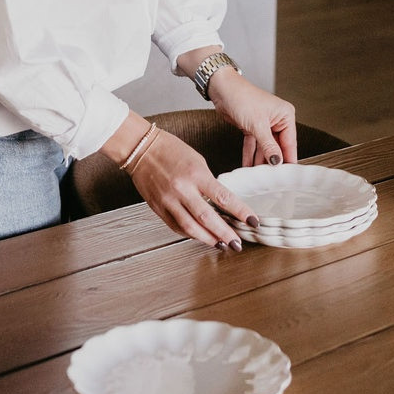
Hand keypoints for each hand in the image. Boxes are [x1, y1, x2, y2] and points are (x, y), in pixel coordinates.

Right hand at [101, 114, 256, 249]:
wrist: (141, 148)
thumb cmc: (170, 150)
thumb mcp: (197, 161)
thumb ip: (208, 183)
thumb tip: (221, 204)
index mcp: (196, 174)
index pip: (224, 197)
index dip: (241, 212)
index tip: (252, 221)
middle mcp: (182, 189)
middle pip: (208, 218)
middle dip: (225, 234)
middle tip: (237, 244)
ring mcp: (168, 201)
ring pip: (191, 228)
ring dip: (208, 239)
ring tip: (221, 245)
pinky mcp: (158, 208)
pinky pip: (176, 227)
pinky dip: (190, 234)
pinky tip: (200, 237)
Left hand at [208, 70, 297, 167]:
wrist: (222, 90)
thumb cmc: (242, 97)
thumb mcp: (257, 125)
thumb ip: (268, 146)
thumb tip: (277, 161)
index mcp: (285, 116)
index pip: (290, 143)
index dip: (287, 159)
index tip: (287, 176)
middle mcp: (277, 120)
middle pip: (277, 147)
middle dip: (272, 162)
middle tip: (271, 179)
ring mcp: (264, 125)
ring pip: (265, 148)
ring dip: (260, 161)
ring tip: (258, 176)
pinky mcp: (252, 128)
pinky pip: (254, 145)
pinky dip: (250, 155)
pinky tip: (248, 167)